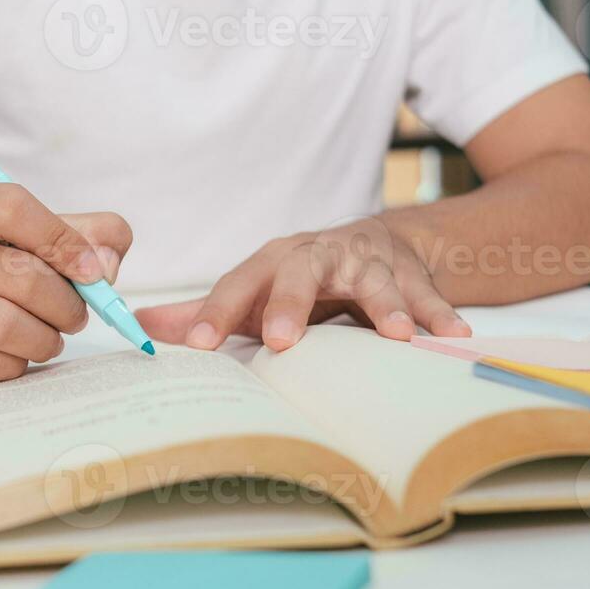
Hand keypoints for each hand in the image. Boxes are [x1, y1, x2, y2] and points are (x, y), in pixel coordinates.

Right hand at [0, 184, 130, 381]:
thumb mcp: (31, 236)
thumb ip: (86, 234)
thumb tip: (106, 265)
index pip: (14, 209)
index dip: (63, 241)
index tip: (92, 272)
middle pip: (22, 277)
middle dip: (66, 305)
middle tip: (76, 316)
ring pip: (5, 326)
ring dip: (45, 339)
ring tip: (49, 336)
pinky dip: (16, 363)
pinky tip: (15, 353)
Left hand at [136, 217, 469, 352]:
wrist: (370, 243)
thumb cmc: (299, 278)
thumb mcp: (252, 289)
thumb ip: (202, 309)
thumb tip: (136, 321)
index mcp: (273, 262)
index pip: (237, 285)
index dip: (214, 314)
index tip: (194, 345)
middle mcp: (318, 254)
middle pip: (302, 273)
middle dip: (292, 304)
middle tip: (283, 339)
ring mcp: (366, 259)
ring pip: (375, 279)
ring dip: (387, 305)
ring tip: (398, 335)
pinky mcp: (409, 271)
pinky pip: (428, 293)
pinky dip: (440, 313)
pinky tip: (452, 337)